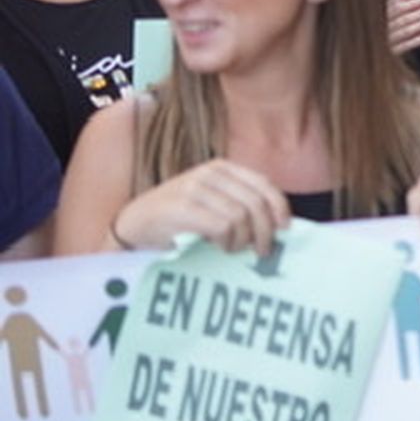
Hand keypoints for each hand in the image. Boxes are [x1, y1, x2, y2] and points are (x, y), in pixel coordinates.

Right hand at [115, 159, 290, 256]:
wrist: (133, 225)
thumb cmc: (180, 220)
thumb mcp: (214, 204)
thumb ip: (242, 206)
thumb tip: (281, 226)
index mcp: (223, 168)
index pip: (263, 184)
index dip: (279, 208)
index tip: (286, 230)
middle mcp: (210, 173)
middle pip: (255, 203)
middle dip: (264, 231)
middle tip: (262, 252)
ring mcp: (194, 187)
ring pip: (241, 217)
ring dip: (242, 240)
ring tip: (233, 250)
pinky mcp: (181, 207)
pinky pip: (222, 226)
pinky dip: (227, 242)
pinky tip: (220, 248)